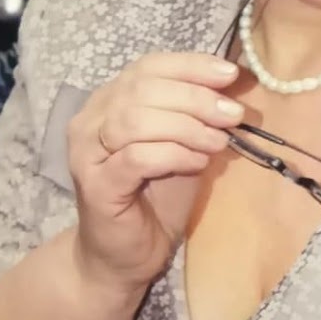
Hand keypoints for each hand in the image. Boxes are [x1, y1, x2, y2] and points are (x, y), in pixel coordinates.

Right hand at [66, 52, 242, 293]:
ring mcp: (87, 152)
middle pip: (143, 89)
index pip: (148, 66)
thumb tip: (233, 81)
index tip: (230, 75)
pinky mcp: (95, 185)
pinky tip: (198, 163)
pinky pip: (137, 157)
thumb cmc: (157, 193)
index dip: (191, 66)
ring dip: (187, 126)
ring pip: (136, 119)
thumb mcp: (186, 142)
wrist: (127, 253)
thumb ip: (198, 111)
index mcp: (111, 98)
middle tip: (233, 115)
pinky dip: (175, 154)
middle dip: (196, 98)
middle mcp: (91, 119)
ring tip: (219, 142)